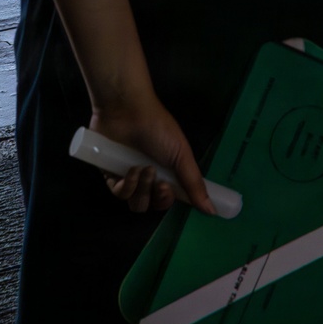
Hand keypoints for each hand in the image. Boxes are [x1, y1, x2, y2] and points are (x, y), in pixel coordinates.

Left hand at [89, 95, 214, 215]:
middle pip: (153, 204)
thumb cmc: (158, 129)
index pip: (169, 198)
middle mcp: (148, 177)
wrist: (127, 112)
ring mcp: (129, 178)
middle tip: (160, 183)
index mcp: (166, 171)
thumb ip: (194, 183)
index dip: (170, 200)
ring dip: (142, 190)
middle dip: (158, 197)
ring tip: (143, 169)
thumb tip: (212, 210)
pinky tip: (130, 170)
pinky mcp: (110, 177)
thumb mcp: (181, 154)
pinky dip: (126, 185)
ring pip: (136, 203)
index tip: (172, 193)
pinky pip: (119, 194)